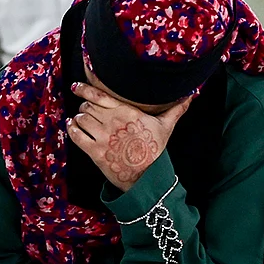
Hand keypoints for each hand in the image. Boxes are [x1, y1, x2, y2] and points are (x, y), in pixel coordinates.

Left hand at [66, 83, 190, 191]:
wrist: (147, 177)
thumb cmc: (155, 150)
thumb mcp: (165, 127)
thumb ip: (175, 109)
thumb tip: (192, 94)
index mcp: (127, 112)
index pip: (99, 95)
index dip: (84, 89)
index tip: (75, 86)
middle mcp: (113, 122)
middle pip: (88, 106)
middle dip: (85, 107)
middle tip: (87, 110)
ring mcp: (103, 137)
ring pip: (81, 118)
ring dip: (79, 118)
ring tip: (81, 120)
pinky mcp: (95, 152)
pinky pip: (76, 135)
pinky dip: (71, 128)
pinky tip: (73, 126)